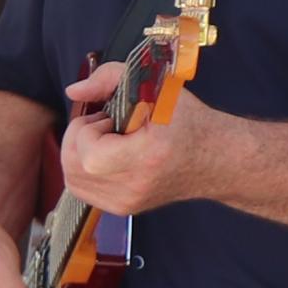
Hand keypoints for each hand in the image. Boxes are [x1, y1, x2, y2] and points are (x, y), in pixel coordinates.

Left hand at [58, 58, 217, 218]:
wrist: (214, 159)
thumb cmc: (188, 122)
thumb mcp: (156, 86)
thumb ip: (109, 77)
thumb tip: (74, 91)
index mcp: (146, 158)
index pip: (88, 153)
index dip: (90, 128)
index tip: (111, 117)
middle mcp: (134, 188)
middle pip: (73, 166)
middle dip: (80, 137)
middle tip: (107, 125)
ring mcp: (126, 203)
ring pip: (72, 179)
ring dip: (80, 152)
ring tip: (107, 140)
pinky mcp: (122, 209)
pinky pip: (82, 189)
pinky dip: (85, 168)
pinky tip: (108, 155)